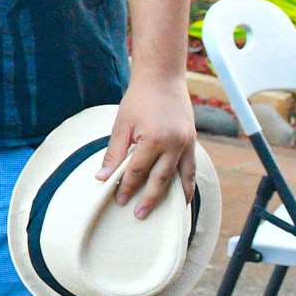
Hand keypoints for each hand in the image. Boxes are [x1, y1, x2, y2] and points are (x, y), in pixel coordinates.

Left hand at [95, 73, 195, 216]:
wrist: (162, 80)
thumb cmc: (138, 100)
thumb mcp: (121, 125)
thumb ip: (114, 153)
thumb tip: (102, 177)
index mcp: (154, 140)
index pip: (138, 171)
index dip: (127, 187)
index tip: (119, 201)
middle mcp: (174, 144)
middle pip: (161, 179)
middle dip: (150, 199)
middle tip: (139, 214)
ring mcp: (187, 143)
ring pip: (183, 177)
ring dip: (175, 197)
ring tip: (170, 215)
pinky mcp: (193, 141)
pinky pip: (192, 167)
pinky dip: (189, 183)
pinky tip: (184, 194)